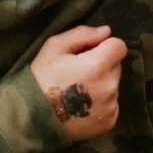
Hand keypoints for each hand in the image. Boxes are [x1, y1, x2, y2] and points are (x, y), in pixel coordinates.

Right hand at [31, 24, 125, 140]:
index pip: (119, 47)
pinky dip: (101, 102)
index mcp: (97, 65)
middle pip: (116, 66)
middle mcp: (109, 86)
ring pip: (114, 85)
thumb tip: (106, 31)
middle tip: (79, 73)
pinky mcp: (109, 121)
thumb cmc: (41, 79)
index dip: (105, 46)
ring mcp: (111, 106)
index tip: (89, 53)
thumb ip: (82, 34)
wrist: (33, 118)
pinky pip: (112, 104)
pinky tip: (82, 105)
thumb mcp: (54, 48)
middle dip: (102, 65)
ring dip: (102, 84)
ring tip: (78, 91)